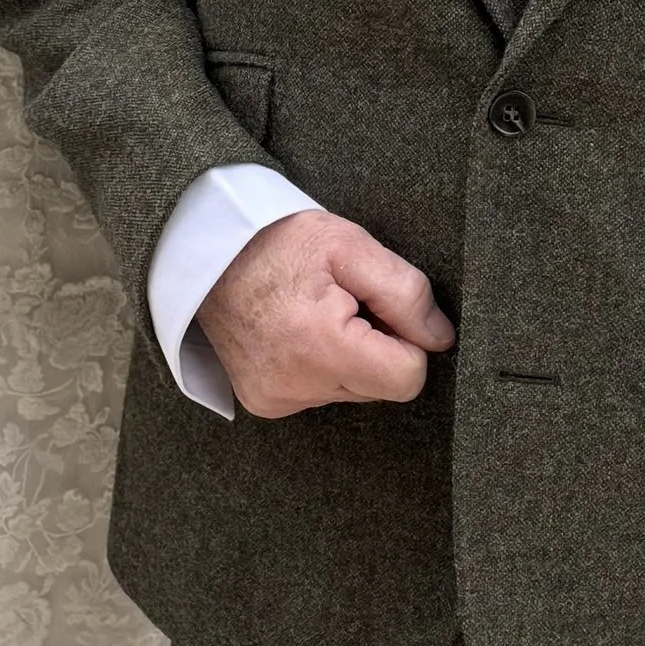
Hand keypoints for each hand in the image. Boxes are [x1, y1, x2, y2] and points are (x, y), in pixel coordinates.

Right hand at [197, 210, 454, 417]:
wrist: (205, 251)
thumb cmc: (277, 241)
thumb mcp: (350, 246)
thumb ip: (404, 293)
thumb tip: (440, 338)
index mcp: (319, 346)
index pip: (406, 378)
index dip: (408, 341)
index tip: (381, 309)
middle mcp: (294, 385)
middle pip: (381, 386)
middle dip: (376, 346)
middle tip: (343, 302)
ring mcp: (276, 399)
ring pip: (353, 391)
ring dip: (348, 356)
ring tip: (315, 313)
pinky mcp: (264, 404)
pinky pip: (321, 392)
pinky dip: (320, 365)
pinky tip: (297, 332)